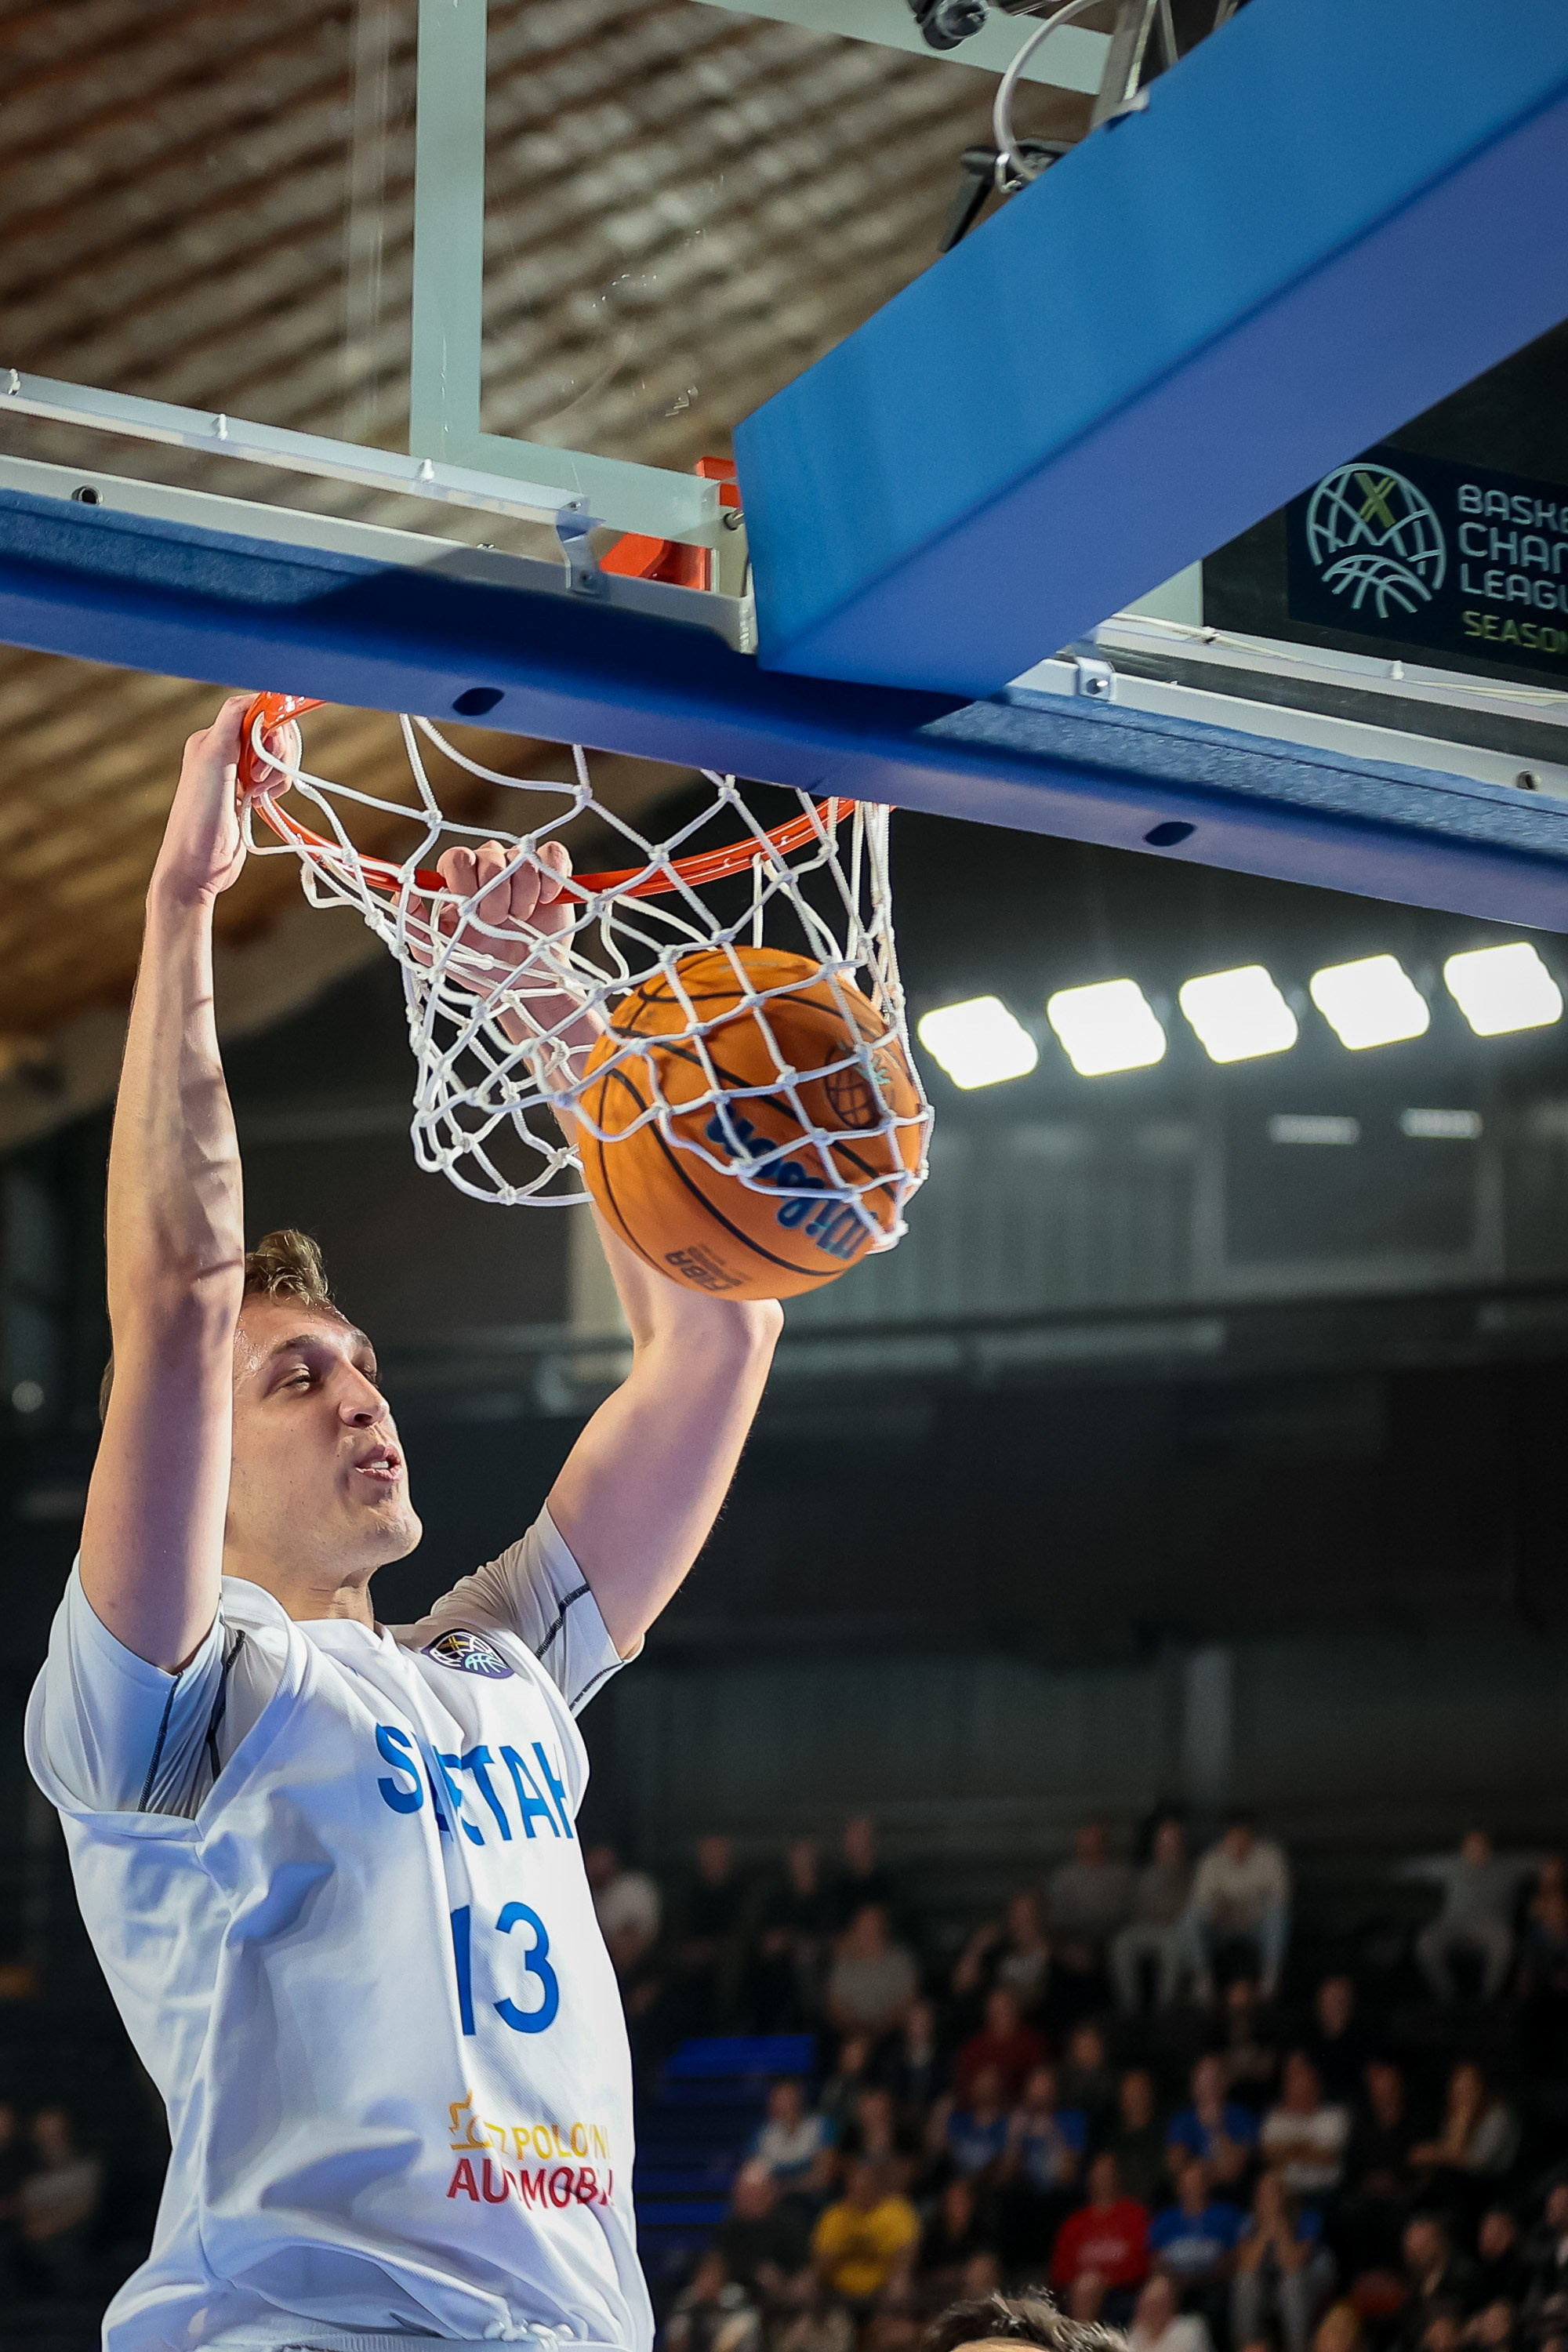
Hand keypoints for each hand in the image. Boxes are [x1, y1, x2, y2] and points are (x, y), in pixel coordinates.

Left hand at [150, 693, 256, 906]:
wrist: (196, 868)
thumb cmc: (198, 820)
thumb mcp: (212, 760)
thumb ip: (232, 723)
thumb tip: (258, 696)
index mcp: (211, 737)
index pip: (252, 710)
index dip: (270, 723)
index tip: (275, 746)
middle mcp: (222, 750)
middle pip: (269, 732)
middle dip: (276, 753)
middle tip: (258, 779)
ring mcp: (236, 773)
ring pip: (276, 755)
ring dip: (278, 773)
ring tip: (258, 794)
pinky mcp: (248, 794)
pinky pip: (276, 777)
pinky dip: (277, 786)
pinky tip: (262, 801)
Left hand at [417, 837, 599, 1074]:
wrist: (525, 985)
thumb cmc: (481, 968)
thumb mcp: (439, 954)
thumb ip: (414, 926)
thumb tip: (398, 895)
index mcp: (458, 880)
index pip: (456, 859)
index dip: (464, 883)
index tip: (470, 914)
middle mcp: (487, 867)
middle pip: (489, 856)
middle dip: (493, 893)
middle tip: (496, 922)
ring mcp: (519, 868)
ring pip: (521, 859)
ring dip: (522, 894)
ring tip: (520, 919)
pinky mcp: (551, 873)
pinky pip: (552, 854)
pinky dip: (551, 874)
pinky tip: (546, 899)